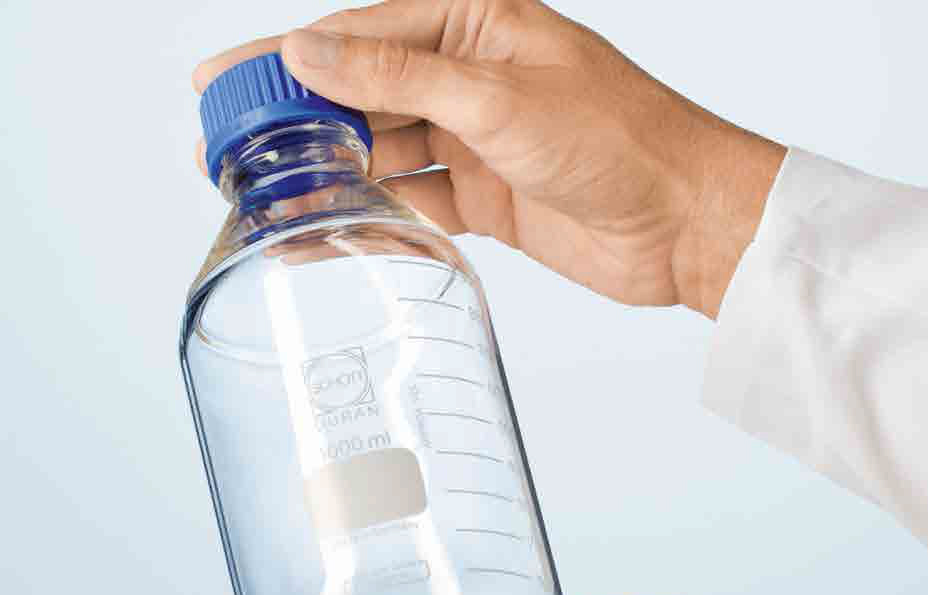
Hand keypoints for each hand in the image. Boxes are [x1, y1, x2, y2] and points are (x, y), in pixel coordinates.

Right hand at [194, 0, 784, 317]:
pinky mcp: (490, 195)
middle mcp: (472, 74)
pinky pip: (418, 200)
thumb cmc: (620, 139)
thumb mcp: (497, 98)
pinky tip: (337, 223)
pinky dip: (380, 213)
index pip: (360, 30)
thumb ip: (399, 75)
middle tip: (228, 147)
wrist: (685, 222)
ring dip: (334, 169)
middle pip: (364, 90)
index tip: (224, 78)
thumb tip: (309, 50)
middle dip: (300, 118)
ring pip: (386, 148)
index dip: (286, 56)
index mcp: (476, 21)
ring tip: (270, 191)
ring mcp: (479, 137)